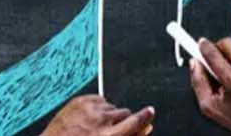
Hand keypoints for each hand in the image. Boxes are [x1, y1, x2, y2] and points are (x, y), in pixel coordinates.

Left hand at [39, 95, 154, 135]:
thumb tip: (146, 127)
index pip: (134, 122)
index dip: (144, 117)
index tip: (150, 111)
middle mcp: (100, 121)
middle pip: (124, 113)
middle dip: (120, 121)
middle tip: (108, 131)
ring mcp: (89, 109)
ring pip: (111, 106)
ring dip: (108, 115)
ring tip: (95, 127)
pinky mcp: (80, 101)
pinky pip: (99, 99)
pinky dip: (97, 108)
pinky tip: (88, 118)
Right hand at [189, 38, 230, 135]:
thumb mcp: (209, 106)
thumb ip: (198, 82)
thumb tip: (193, 62)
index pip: (213, 53)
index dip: (203, 46)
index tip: (199, 43)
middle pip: (227, 43)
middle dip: (217, 48)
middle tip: (213, 59)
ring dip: (230, 53)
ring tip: (230, 71)